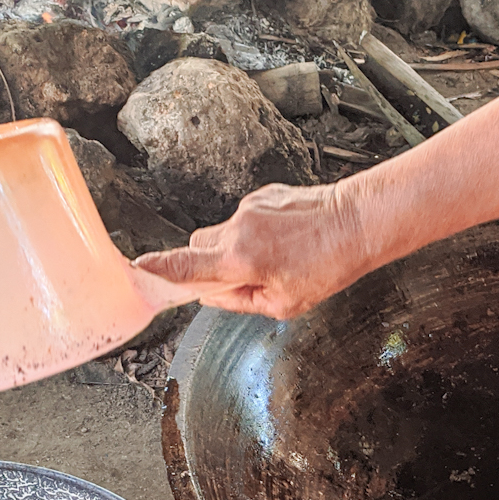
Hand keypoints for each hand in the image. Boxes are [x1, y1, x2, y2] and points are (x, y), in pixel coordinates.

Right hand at [132, 182, 375, 319]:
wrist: (358, 222)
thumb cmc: (328, 266)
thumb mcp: (284, 304)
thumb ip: (239, 302)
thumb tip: (211, 297)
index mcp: (239, 259)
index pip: (184, 265)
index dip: (158, 269)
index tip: (139, 269)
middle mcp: (238, 228)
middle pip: (198, 246)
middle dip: (206, 264)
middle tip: (233, 278)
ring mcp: (249, 207)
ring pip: (222, 232)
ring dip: (233, 249)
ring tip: (271, 260)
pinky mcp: (264, 195)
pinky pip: (244, 218)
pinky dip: (254, 233)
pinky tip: (284, 241)